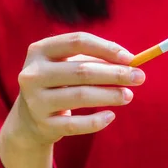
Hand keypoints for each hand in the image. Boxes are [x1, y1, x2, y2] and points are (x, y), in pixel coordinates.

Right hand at [2, 32, 145, 149]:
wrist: (29, 118)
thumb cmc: (59, 83)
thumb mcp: (69, 65)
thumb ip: (96, 60)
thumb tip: (130, 62)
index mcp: (40, 50)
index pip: (77, 42)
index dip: (106, 48)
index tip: (131, 58)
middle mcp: (33, 74)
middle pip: (81, 71)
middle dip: (115, 74)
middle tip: (139, 77)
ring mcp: (35, 101)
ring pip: (80, 96)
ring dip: (110, 95)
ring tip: (129, 95)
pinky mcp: (43, 124)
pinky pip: (75, 124)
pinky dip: (96, 121)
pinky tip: (111, 116)